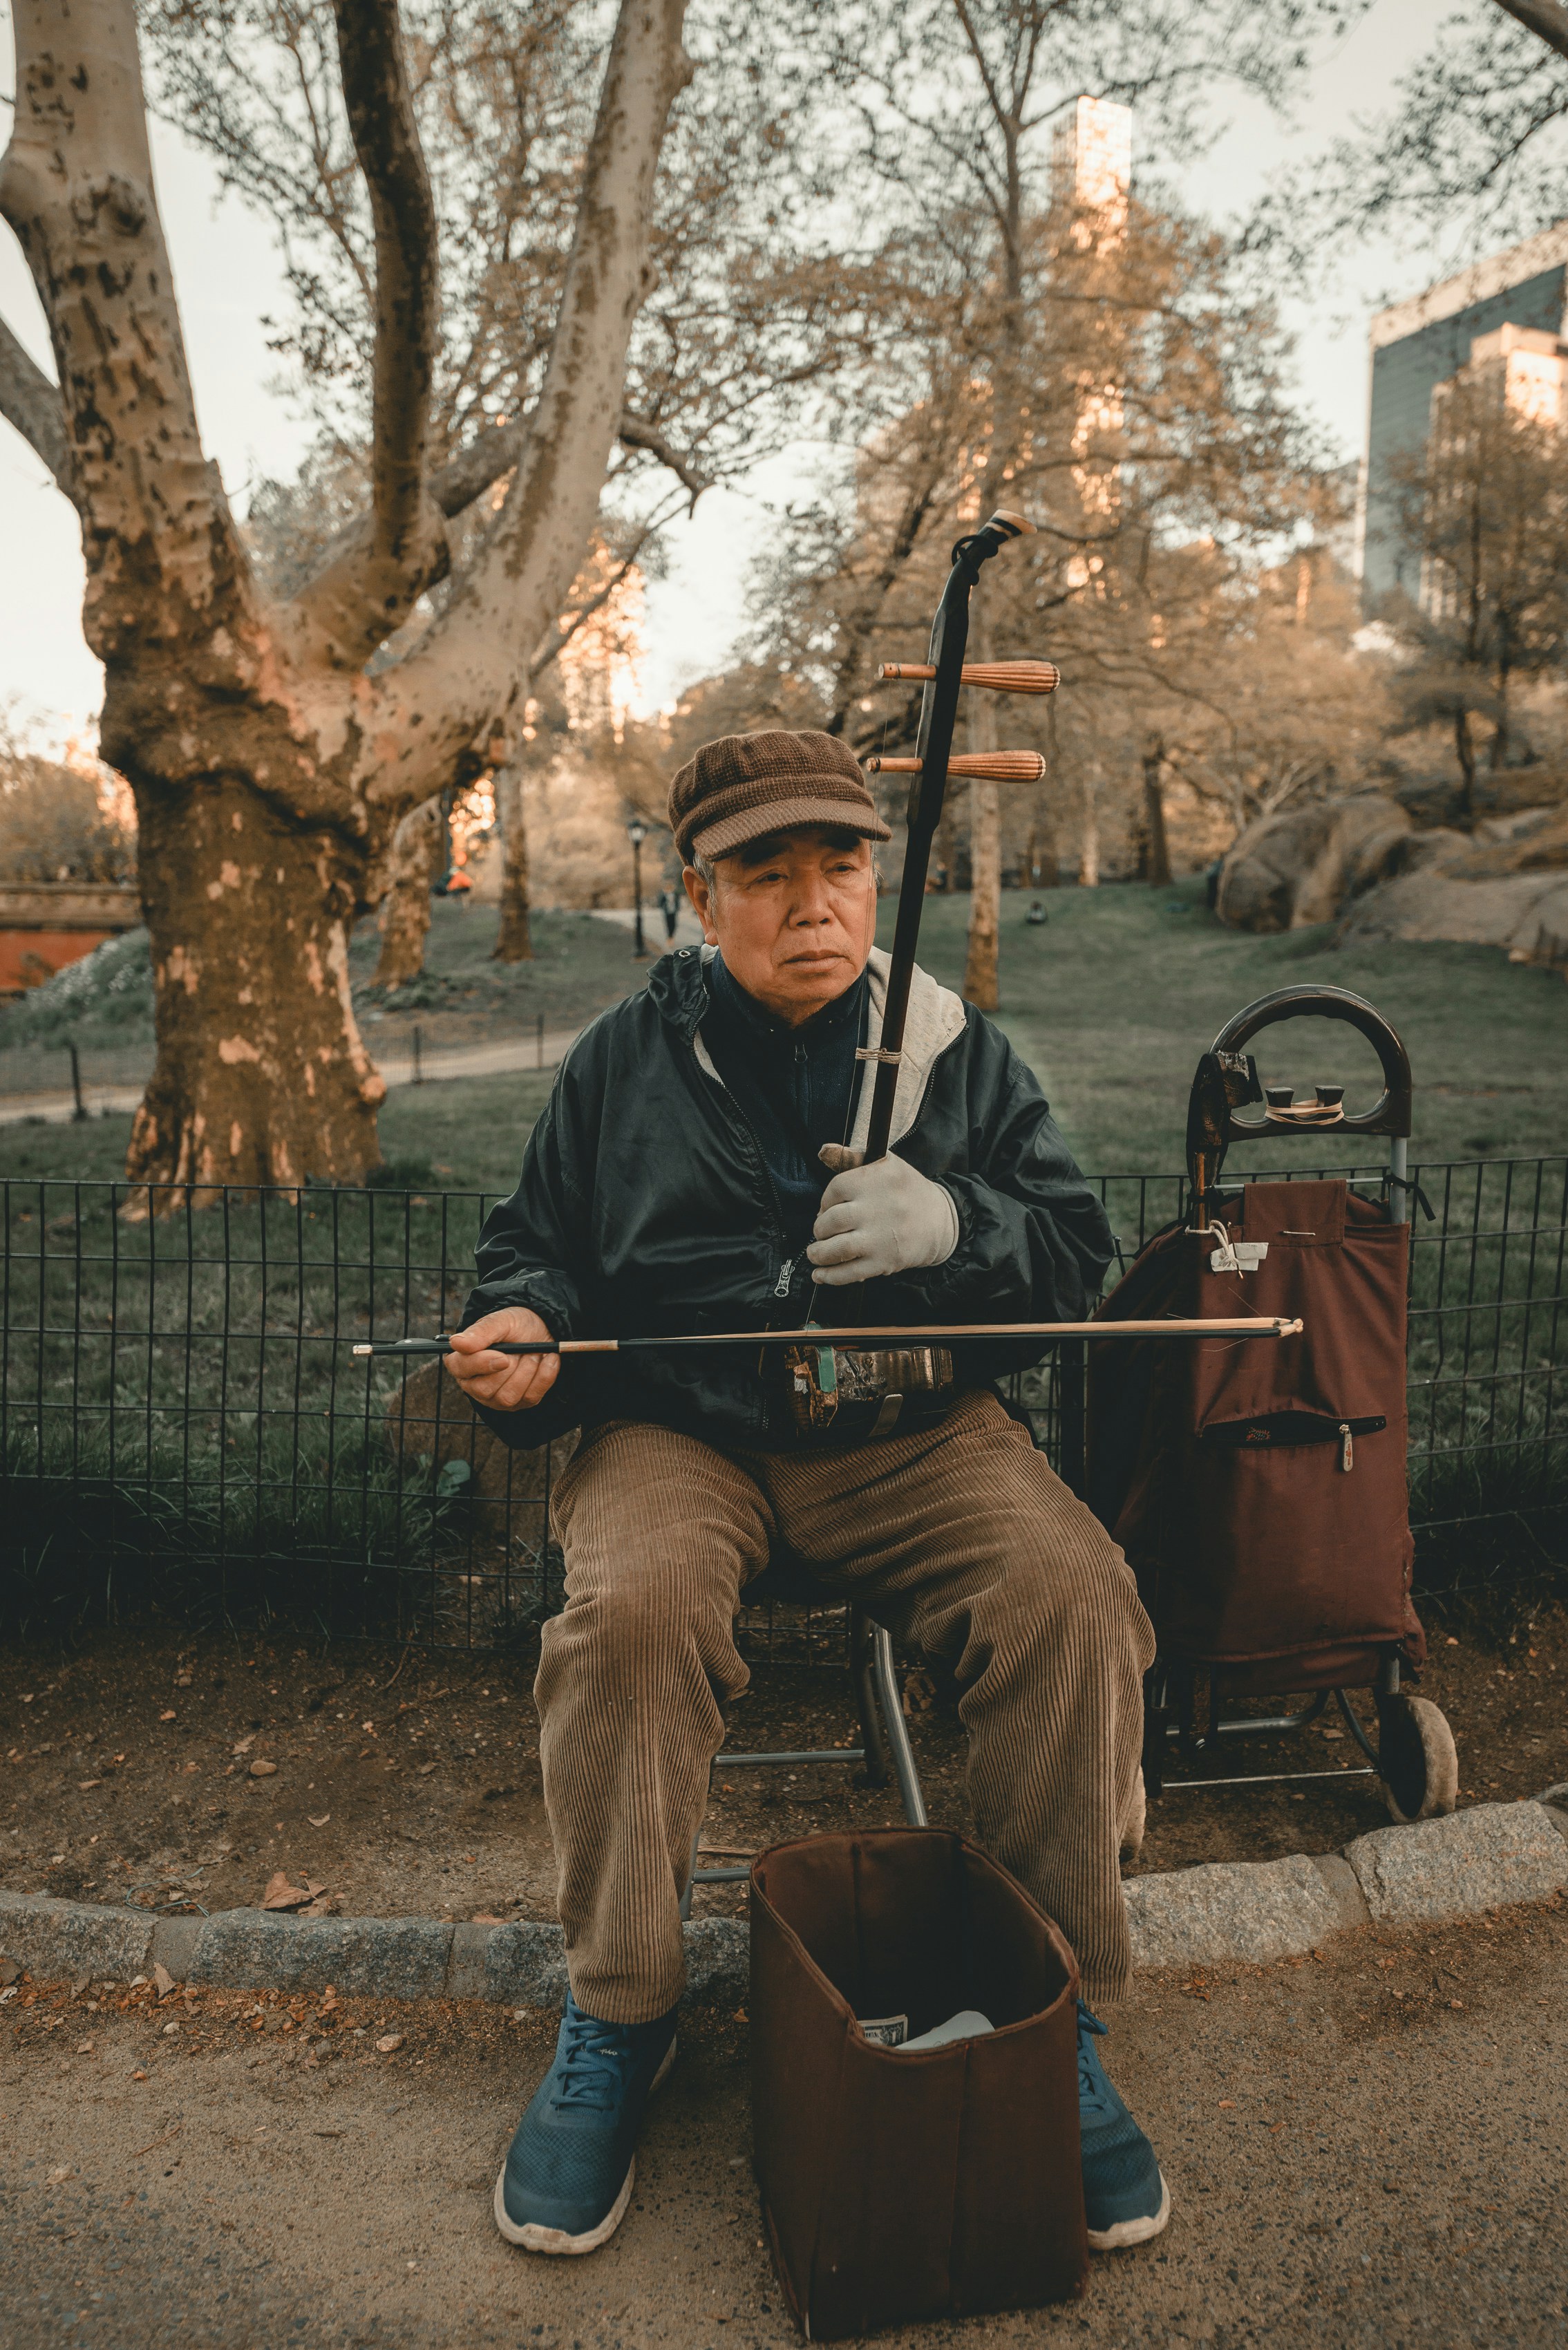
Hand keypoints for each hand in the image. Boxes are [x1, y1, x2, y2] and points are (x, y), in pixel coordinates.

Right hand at [444, 1308, 559, 1411]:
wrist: (541, 1332)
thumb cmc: (515, 1326)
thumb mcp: (501, 1321)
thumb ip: (480, 1332)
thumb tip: (457, 1343)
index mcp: (462, 1361)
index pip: (461, 1368)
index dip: (481, 1364)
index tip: (503, 1357)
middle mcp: (474, 1384)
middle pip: (485, 1390)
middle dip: (510, 1368)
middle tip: (523, 1349)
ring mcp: (496, 1398)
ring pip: (508, 1397)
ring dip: (527, 1371)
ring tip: (533, 1353)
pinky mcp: (519, 1403)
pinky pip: (531, 1397)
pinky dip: (544, 1376)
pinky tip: (547, 1359)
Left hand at [807, 1149, 958, 1286]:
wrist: (941, 1220)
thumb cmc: (906, 1190)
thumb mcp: (885, 1163)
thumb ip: (851, 1157)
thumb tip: (823, 1150)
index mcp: (875, 1180)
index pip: (834, 1189)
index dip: (825, 1201)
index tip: (827, 1209)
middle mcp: (877, 1208)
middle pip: (831, 1221)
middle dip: (820, 1229)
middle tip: (821, 1232)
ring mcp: (880, 1237)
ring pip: (836, 1249)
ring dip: (819, 1254)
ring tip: (815, 1254)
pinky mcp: (884, 1261)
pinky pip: (850, 1272)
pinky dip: (830, 1276)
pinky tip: (820, 1275)